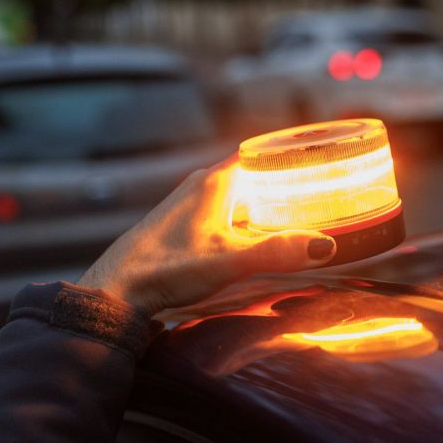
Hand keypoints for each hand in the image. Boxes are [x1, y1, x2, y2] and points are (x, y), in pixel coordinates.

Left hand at [77, 155, 336, 311]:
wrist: (117, 290)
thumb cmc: (165, 269)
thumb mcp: (229, 261)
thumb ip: (277, 252)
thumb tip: (324, 245)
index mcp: (213, 182)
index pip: (260, 152)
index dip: (290, 152)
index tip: (320, 155)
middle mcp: (201, 186)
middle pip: (253, 173)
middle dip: (285, 179)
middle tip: (321, 186)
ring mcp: (190, 206)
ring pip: (239, 194)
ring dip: (267, 200)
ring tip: (300, 210)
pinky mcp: (183, 226)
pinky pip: (226, 212)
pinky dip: (249, 217)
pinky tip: (259, 236)